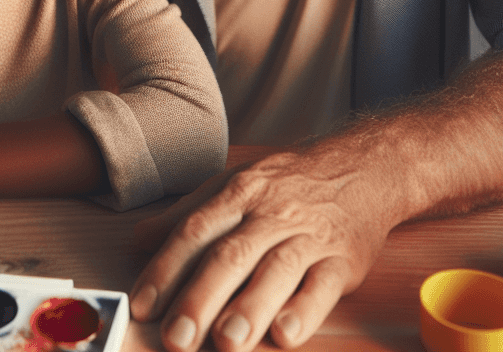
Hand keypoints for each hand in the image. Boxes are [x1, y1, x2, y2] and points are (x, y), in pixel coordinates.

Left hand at [129, 144, 400, 351]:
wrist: (364, 167)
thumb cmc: (289, 183)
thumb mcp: (234, 182)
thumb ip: (186, 213)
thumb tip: (138, 240)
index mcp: (238, 194)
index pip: (195, 231)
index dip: (166, 269)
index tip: (143, 306)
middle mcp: (271, 213)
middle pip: (231, 255)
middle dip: (200, 298)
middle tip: (177, 338)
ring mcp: (310, 235)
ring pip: (276, 271)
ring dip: (250, 308)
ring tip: (227, 342)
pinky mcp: (344, 258)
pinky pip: (324, 286)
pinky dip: (305, 310)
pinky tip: (286, 333)